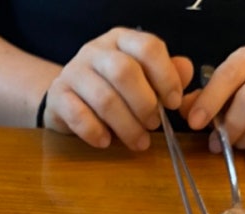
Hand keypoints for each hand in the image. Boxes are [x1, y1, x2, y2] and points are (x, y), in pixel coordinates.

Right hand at [43, 27, 193, 150]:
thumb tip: (186, 72)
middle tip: (154, 125)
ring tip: (138, 142)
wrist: (66, 99)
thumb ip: (166, 74)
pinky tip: (106, 142)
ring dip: (126, 126)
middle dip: (145, 104)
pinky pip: (79, 116)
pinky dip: (96, 132)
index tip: (174, 103)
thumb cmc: (111, 90)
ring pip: (104, 98)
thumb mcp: (141, 78)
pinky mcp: (58, 96)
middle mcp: (96, 50)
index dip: (166, 77)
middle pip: (124, 72)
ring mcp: (74, 72)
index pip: (148, 47)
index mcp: (121, 40)